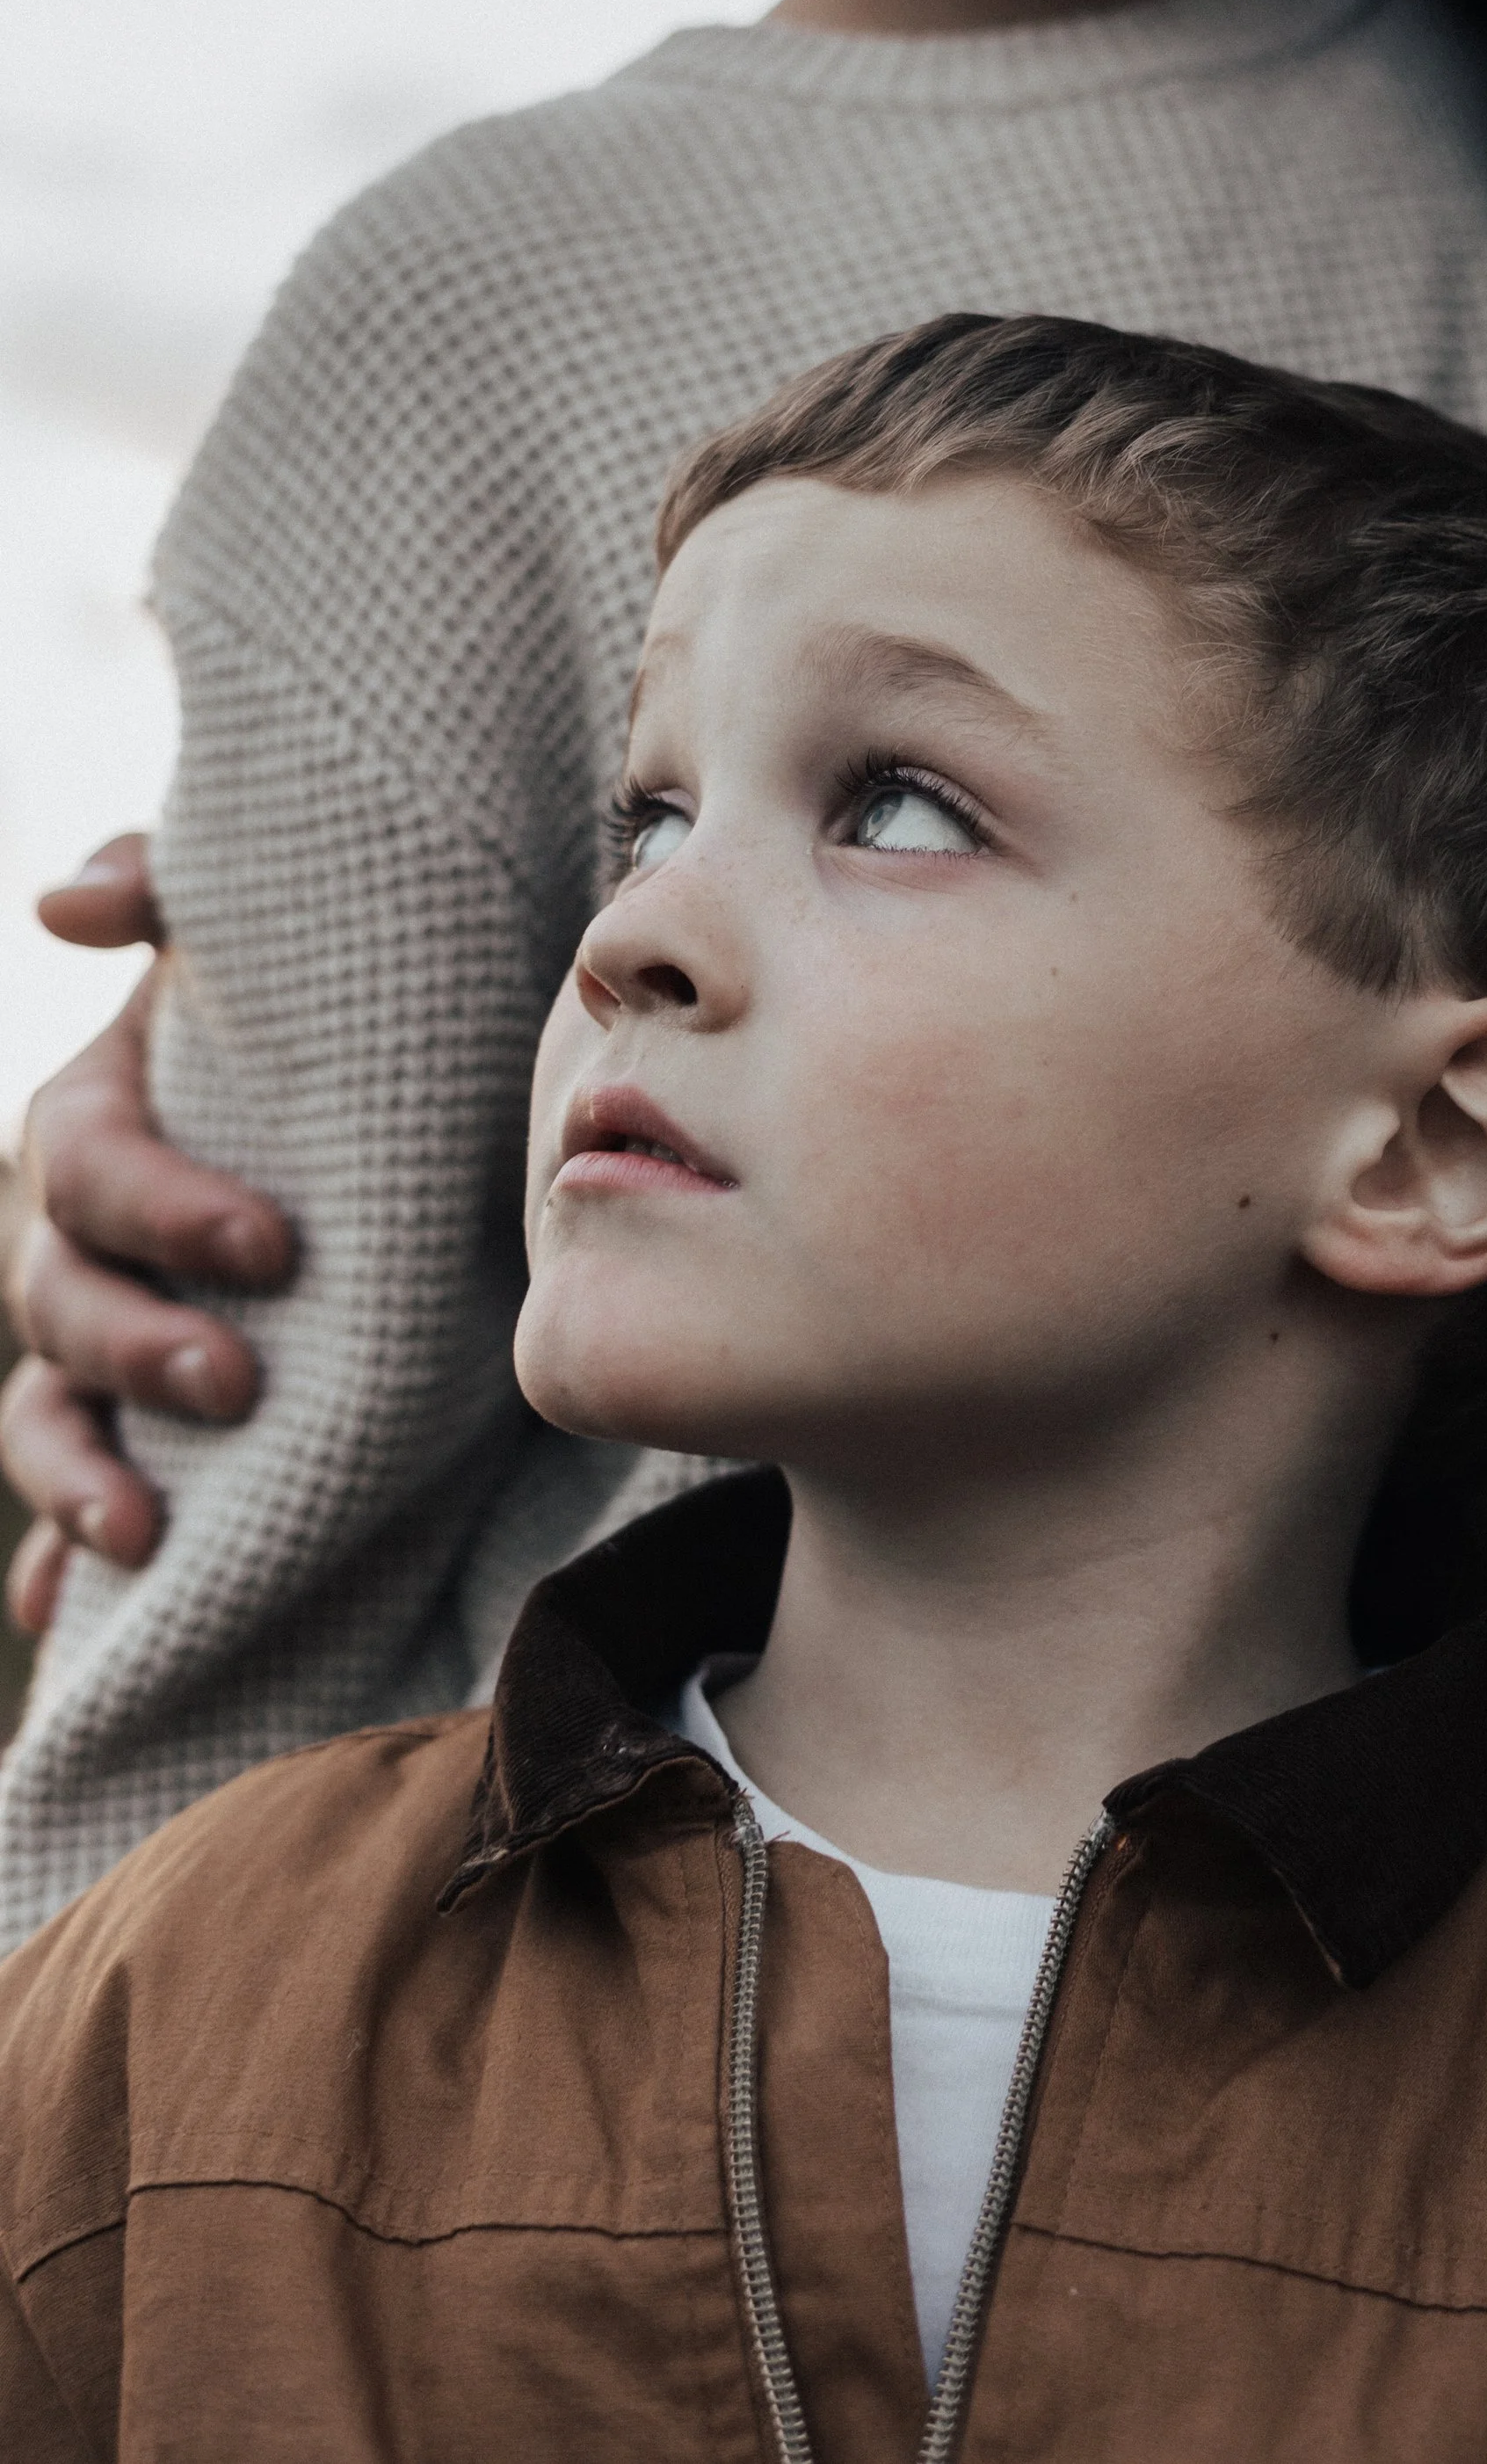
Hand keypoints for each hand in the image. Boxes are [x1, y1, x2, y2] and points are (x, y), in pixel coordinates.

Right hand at [3, 836, 291, 1631]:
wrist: (415, 1102)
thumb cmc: (328, 1010)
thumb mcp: (264, 938)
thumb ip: (166, 887)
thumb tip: (60, 902)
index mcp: (99, 1119)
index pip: (88, 1165)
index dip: (161, 1207)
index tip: (274, 1248)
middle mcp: (83, 1237)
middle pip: (61, 1302)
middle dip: (136, 1349)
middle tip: (235, 1382)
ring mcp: (105, 1338)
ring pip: (48, 1415)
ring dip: (76, 1481)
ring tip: (143, 1536)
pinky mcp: (149, 1421)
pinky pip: (81, 1502)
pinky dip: (61, 1564)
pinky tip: (70, 1622)